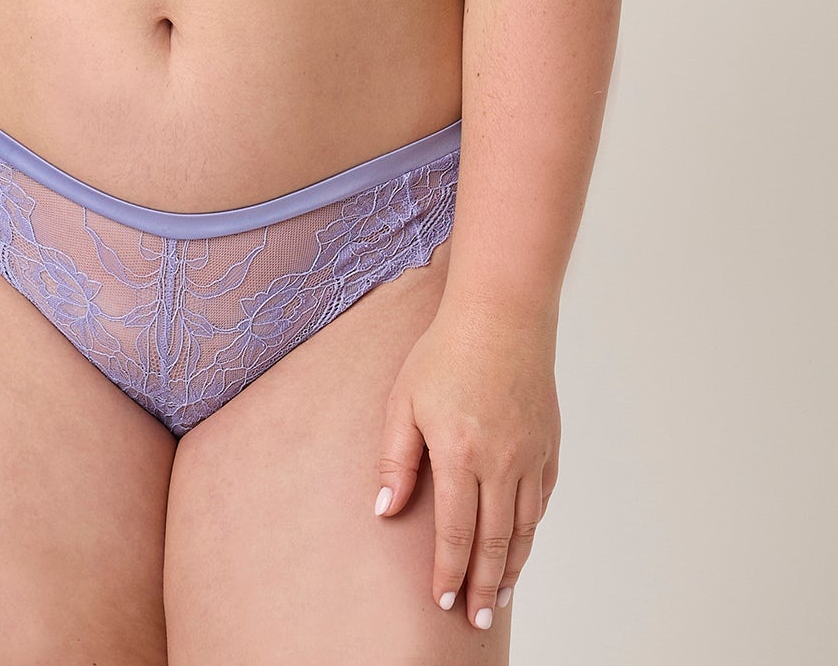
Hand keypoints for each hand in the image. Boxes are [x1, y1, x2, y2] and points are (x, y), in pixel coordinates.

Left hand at [372, 302, 560, 629]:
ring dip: (511, 566)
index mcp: (460, 453)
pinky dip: (531, 528)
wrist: (502, 314)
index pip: (455, 532)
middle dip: (483, 586)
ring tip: (498, 594)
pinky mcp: (548, 444)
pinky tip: (520, 541)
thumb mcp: (404, 401)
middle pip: (494, 541)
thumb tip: (385, 511)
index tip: (442, 600)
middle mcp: (501, 462)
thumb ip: (395, 460)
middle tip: (475, 619)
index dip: (449, 572)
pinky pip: (541, 499)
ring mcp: (530, 455)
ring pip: (524, 528)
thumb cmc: (446, 351)